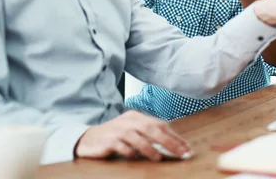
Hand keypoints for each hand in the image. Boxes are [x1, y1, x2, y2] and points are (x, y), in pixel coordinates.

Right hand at [74, 110, 190, 160]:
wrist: (88, 139)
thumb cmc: (115, 136)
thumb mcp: (132, 131)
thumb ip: (149, 135)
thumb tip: (172, 147)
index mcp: (136, 116)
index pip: (160, 124)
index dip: (174, 136)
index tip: (186, 148)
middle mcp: (128, 121)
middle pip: (152, 129)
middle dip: (168, 142)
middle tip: (180, 153)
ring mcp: (118, 130)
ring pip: (138, 138)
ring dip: (150, 148)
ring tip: (159, 158)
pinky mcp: (108, 141)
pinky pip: (122, 147)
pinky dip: (130, 153)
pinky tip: (135, 158)